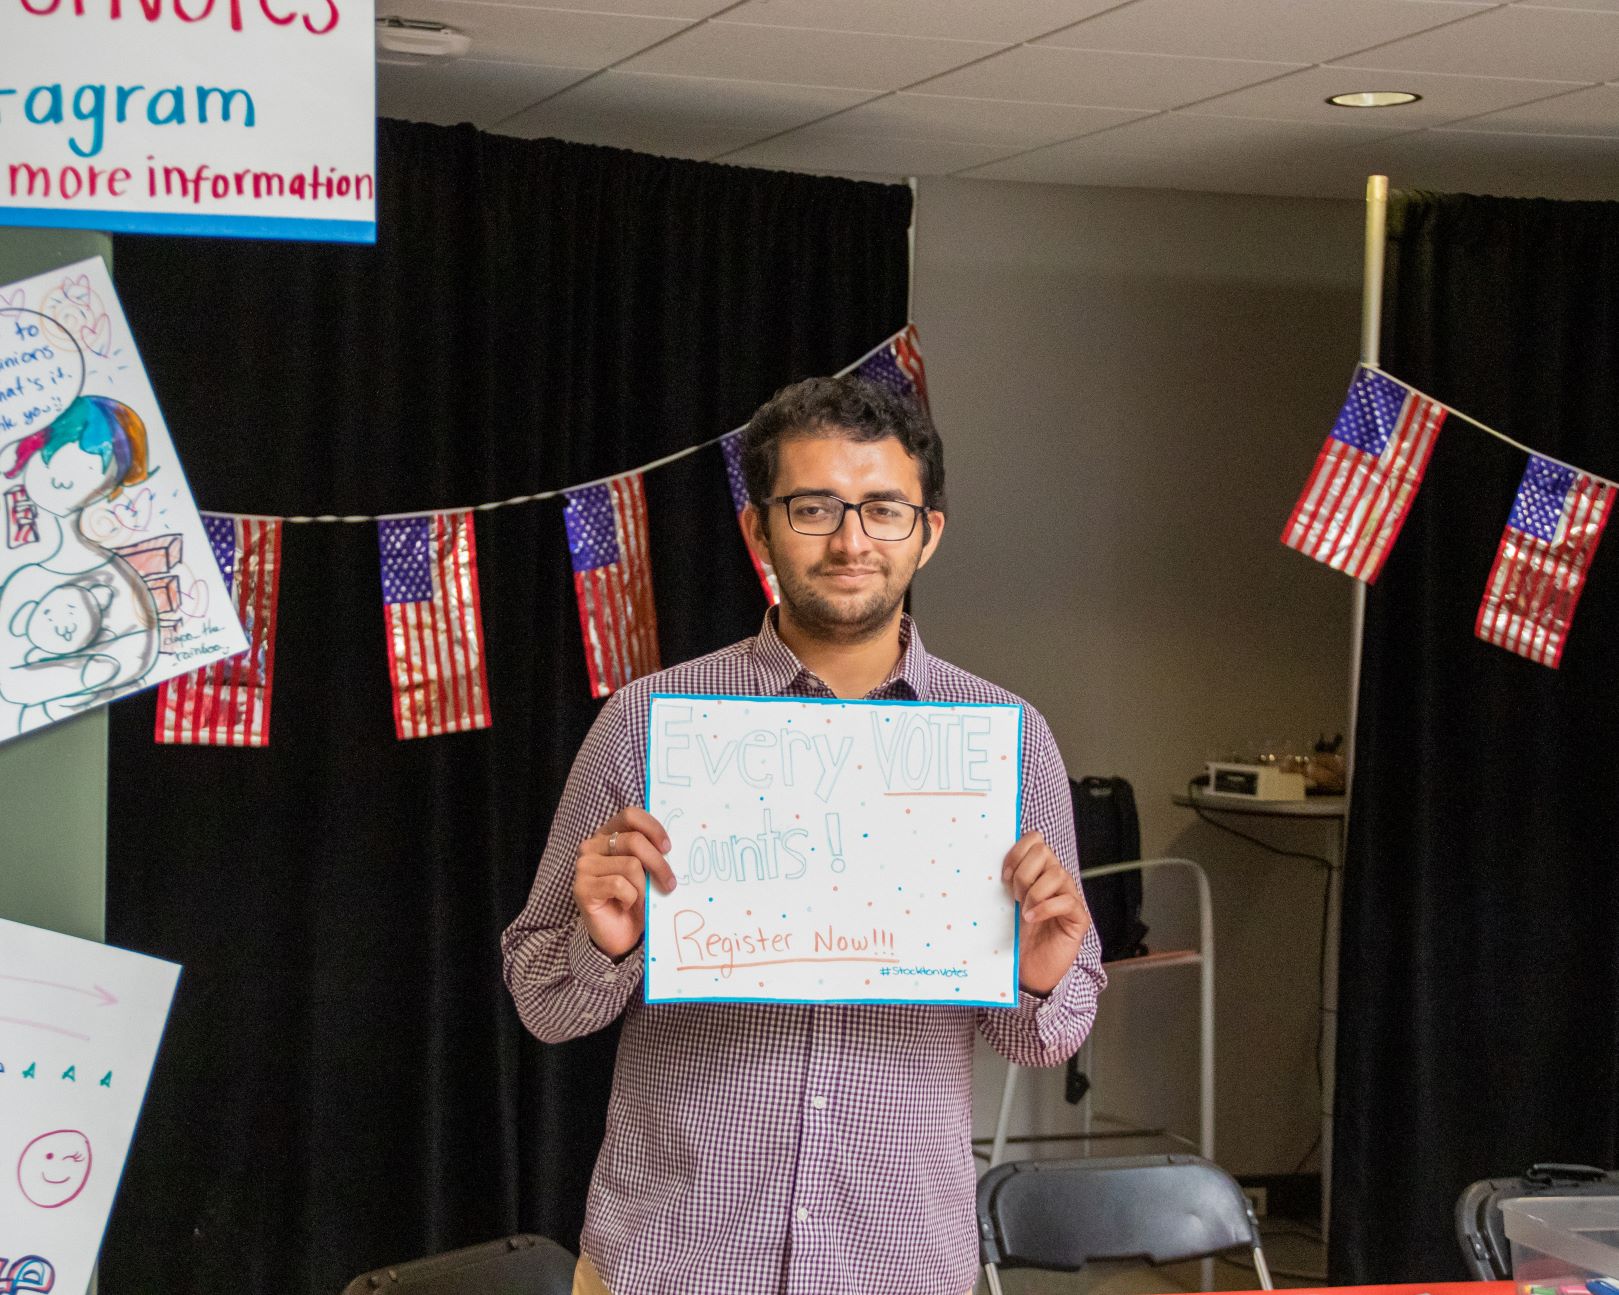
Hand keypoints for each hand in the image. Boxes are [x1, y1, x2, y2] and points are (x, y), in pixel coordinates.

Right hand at [573, 807, 676, 959]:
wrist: (619, 935)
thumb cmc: (635, 900)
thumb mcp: (647, 872)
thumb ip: (653, 854)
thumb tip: (672, 847)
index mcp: (608, 835)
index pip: (630, 815)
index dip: (652, 828)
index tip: (668, 848)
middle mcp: (592, 846)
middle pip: (634, 841)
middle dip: (659, 864)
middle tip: (670, 883)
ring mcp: (584, 866)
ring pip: (631, 866)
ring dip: (644, 887)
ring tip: (641, 899)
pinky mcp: (582, 887)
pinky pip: (619, 885)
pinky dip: (630, 898)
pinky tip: (625, 905)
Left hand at [1003, 831, 1092, 995]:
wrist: (1030, 970)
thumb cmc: (1016, 937)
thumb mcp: (1005, 904)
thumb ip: (1004, 883)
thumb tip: (982, 863)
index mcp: (1039, 871)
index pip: (1034, 839)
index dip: (1017, 852)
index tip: (1004, 876)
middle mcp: (1056, 879)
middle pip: (1044, 851)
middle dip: (1024, 873)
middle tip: (1015, 896)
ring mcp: (1069, 896)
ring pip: (1057, 873)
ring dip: (1034, 892)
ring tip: (1024, 911)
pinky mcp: (1078, 917)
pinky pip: (1066, 900)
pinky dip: (1045, 908)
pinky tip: (1031, 919)